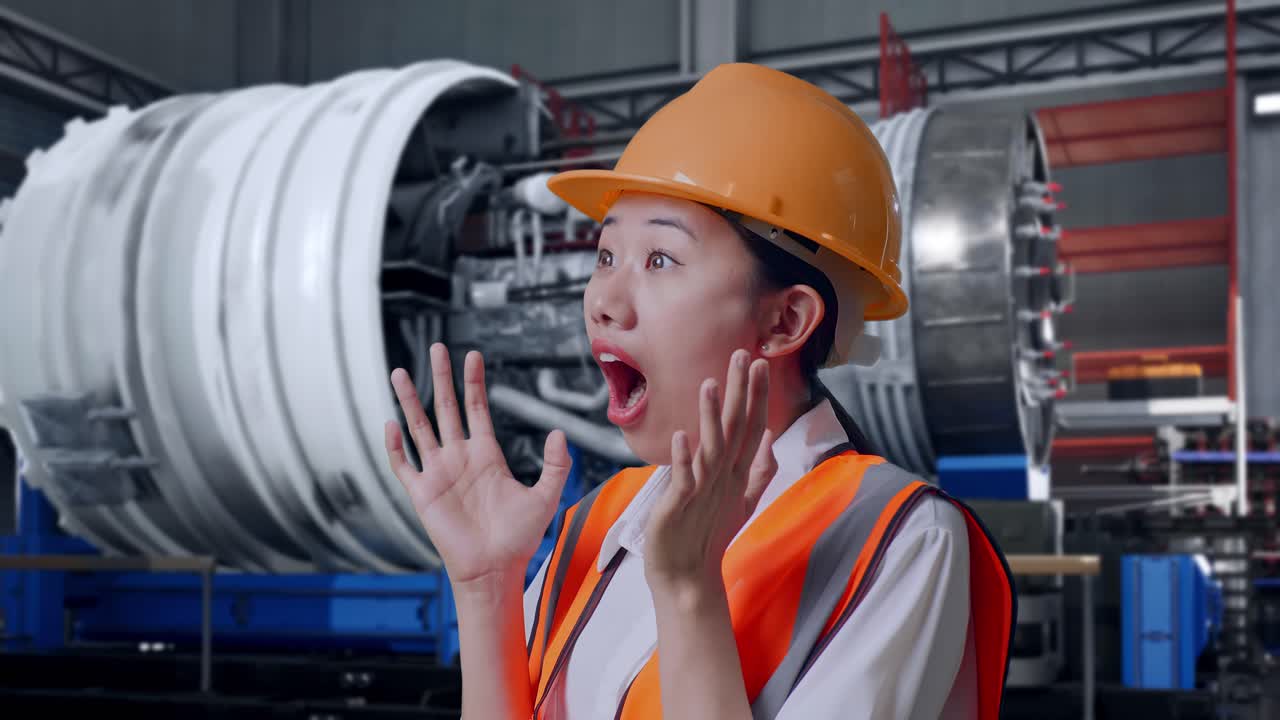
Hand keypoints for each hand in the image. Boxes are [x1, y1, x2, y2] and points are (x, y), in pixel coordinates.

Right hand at [386, 343, 570, 589]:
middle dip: (441, 377)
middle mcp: (459, 457)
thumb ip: (555, 465)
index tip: (472, 354)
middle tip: (436, 346)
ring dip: (408, 400)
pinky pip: (403, 464)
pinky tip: (390, 423)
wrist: (494, 571)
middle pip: (445, 408)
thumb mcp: (546, 497)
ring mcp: (438, 473)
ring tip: (398, 371)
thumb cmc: (519, 538)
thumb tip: (557, 433)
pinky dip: (394, 445)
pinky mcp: (422, 494)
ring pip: (419, 427)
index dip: (473, 382)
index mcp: (486, 454)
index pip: (477, 408)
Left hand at [643, 349, 777, 595]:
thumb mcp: (740, 500)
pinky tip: (682, 435)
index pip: (752, 427)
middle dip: (740, 393)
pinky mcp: (679, 506)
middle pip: (736, 430)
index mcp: (736, 474)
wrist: (687, 577)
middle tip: (743, 356)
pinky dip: (683, 458)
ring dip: (711, 417)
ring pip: (711, 448)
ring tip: (709, 384)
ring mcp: (703, 491)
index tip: (760, 362)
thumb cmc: (708, 535)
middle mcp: (724, 478)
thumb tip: (771, 439)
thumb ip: (759, 470)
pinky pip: (683, 478)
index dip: (756, 396)